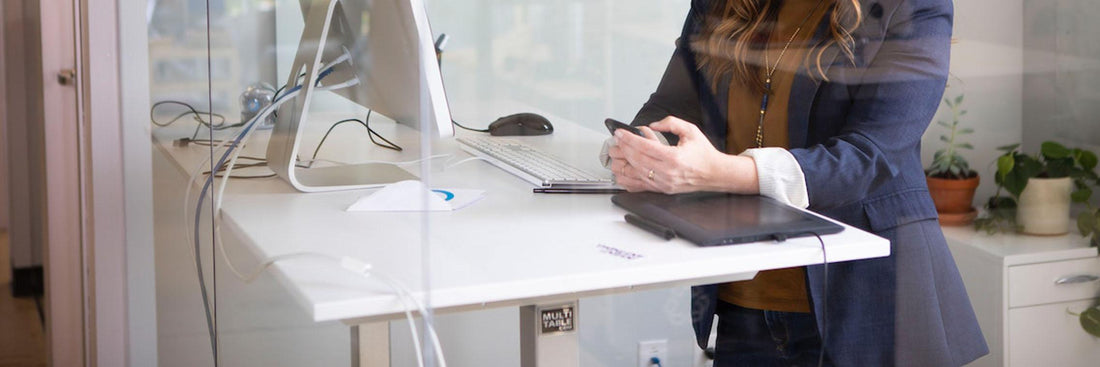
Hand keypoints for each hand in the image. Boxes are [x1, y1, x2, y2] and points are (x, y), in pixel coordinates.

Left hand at [607, 116, 758, 193]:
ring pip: (635, 174)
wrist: (714, 173)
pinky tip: (620, 172)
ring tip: (614, 154)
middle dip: (622, 149)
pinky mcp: (662, 189)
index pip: (644, 147)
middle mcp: (667, 172)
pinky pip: (639, 186)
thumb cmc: (703, 153)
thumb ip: (671, 123)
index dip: (629, 139)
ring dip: (621, 164)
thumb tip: (653, 125)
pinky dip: (627, 179)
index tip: (620, 133)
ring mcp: (663, 183)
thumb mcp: (690, 131)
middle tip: (614, 141)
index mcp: (673, 157)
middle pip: (636, 160)